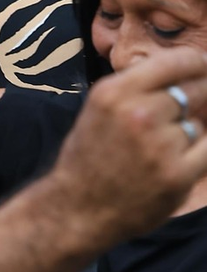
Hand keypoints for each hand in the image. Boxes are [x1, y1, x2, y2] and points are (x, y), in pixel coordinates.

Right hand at [48, 46, 206, 245]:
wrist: (78, 208)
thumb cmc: (89, 156)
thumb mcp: (101, 107)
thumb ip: (138, 87)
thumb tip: (185, 70)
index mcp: (115, 91)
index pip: (176, 62)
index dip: (197, 62)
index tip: (203, 66)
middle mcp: (138, 113)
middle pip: (194, 90)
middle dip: (199, 95)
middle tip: (193, 104)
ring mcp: (160, 145)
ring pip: (198, 122)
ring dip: (190, 130)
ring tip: (165, 145)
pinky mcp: (177, 175)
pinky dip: (200, 151)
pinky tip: (183, 156)